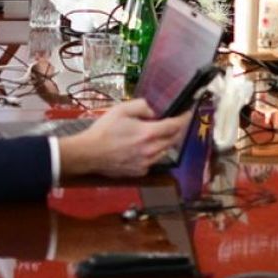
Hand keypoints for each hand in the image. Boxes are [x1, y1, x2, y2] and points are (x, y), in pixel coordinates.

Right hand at [58, 99, 194, 179]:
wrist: (88, 154)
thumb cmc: (103, 130)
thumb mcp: (121, 110)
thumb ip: (142, 106)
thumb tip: (154, 111)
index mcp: (148, 134)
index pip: (175, 125)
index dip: (184, 118)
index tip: (189, 112)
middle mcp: (151, 150)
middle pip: (173, 140)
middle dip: (177, 130)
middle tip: (175, 122)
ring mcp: (146, 163)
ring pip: (164, 151)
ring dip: (166, 142)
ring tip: (157, 134)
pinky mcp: (139, 171)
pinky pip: (153, 161)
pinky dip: (153, 153)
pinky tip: (144, 148)